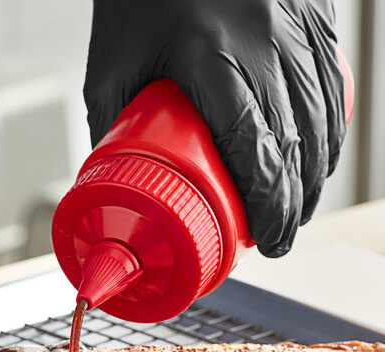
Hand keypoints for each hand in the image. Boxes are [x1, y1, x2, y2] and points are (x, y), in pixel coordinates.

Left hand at [84, 0, 346, 256]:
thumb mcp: (110, 65)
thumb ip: (108, 126)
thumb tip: (111, 182)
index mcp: (212, 57)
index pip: (256, 150)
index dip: (269, 206)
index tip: (268, 241)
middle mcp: (266, 42)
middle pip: (297, 144)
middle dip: (295, 203)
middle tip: (280, 238)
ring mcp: (295, 25)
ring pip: (324, 118)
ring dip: (316, 174)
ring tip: (297, 209)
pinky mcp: (311, 15)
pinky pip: (332, 83)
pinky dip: (330, 130)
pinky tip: (318, 158)